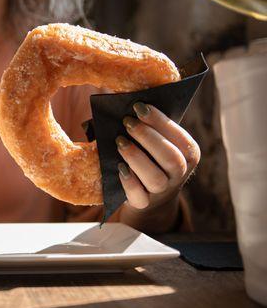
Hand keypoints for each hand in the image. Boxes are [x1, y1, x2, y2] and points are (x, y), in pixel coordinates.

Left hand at [115, 102, 199, 224]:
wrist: (149, 192)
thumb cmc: (151, 154)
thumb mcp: (157, 139)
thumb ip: (151, 125)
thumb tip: (131, 104)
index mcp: (189, 153)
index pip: (180, 137)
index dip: (160, 121)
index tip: (139, 106)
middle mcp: (180, 173)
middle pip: (171, 158)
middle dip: (148, 137)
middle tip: (127, 122)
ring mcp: (163, 191)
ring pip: (155, 178)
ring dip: (136, 158)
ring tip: (119, 142)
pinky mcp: (144, 203)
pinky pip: (139, 197)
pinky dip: (129, 182)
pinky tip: (119, 168)